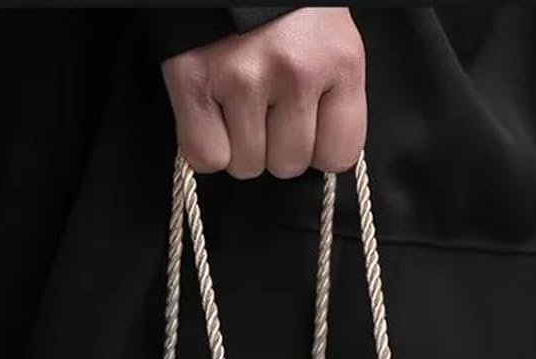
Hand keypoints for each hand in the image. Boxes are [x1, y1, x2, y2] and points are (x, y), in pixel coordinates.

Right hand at [162, 8, 365, 179]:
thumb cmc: (285, 5)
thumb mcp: (329, 41)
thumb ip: (330, 96)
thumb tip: (317, 153)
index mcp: (340, 60)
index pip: (338, 156)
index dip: (317, 149)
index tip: (304, 126)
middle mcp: (295, 71)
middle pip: (287, 166)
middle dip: (273, 145)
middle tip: (264, 103)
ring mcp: (243, 77)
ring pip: (245, 165)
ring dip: (238, 144)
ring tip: (235, 99)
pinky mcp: (196, 79)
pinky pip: (205, 155)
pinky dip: (204, 144)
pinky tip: (211, 110)